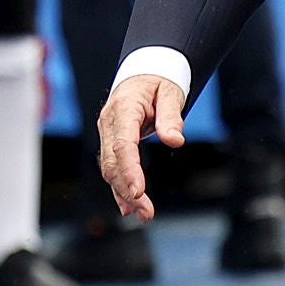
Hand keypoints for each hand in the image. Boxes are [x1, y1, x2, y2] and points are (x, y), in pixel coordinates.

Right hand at [97, 73, 186, 220]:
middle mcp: (110, 122)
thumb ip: (171, 115)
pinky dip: (119, 187)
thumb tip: (176, 139)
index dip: (129, 170)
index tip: (138, 191)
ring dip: (123, 193)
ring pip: (110, 168)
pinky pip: (113, 167)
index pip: (123, 144)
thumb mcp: (171, 91)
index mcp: (123, 109)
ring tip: (142, 214)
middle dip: (127, 190)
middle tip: (146, 212)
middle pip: (113, 162)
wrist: (144, 72)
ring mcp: (108, 132)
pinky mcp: (112, 141)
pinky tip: (128, 206)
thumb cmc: (159, 80)